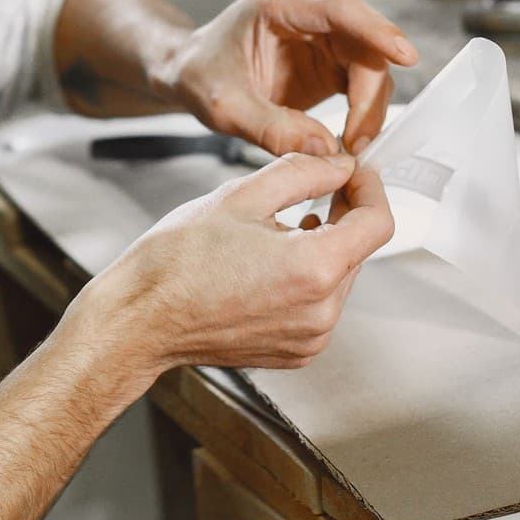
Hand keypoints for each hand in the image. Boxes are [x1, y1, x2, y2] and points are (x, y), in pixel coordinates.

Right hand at [67, 152, 394, 386]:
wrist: (141, 319)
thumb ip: (304, 172)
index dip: (369, 189)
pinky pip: (318, 305)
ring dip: (320, 248)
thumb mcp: (242, 195)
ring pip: (339, 277)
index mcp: (315, 269)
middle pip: (358, 250)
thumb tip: (339, 165)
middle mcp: (321, 312)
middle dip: (339, 216)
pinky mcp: (295, 353)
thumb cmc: (177, 262)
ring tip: (271, 233)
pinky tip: (265, 266)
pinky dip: (304, 281)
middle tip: (306, 192)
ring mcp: (309, 338)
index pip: (378, 222)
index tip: (353, 175)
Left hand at [159, 0, 417, 157]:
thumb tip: (325, 151)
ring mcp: (324, 30)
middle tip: (360, 139)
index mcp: (279, 2)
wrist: (189, 72)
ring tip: (352, 145)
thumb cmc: (199, 75)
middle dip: (370, 91)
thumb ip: (272, 129)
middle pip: (364, 40)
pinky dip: (364, 110)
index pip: (339, 8)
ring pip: (371, 62)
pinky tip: (352, 136)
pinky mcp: (331, 56)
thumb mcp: (225, 108)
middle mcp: (308, 7)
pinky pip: (363, 79)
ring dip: (370, 106)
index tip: (404, 55)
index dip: (376, 29)